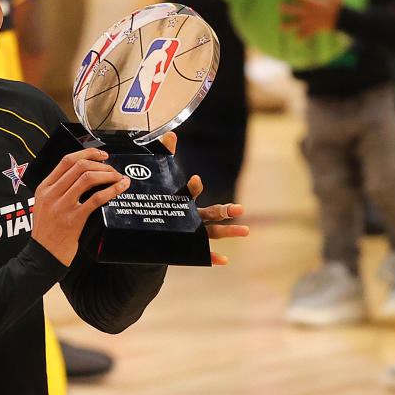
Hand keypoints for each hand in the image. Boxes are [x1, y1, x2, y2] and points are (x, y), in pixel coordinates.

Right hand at [31, 148, 129, 264]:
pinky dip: (112, 190)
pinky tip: (120, 188)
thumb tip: (82, 175)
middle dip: (101, 165)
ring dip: (108, 175)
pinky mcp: (74, 219)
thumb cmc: (48, 231)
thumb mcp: (45, 205)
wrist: (44, 255)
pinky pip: (96, 198)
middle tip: (113, 170)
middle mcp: (52, 194)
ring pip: (88, 178)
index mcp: (44, 187)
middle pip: (80, 166)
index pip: (66, 160)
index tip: (102, 155)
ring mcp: (62, 206)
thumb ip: (58, 189)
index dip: (88, 153)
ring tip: (117, 178)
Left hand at [158, 133, 248, 265]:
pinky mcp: (189, 247)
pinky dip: (213, 257)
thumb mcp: (159, 184)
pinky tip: (224, 261)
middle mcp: (193, 216)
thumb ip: (165, 159)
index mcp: (185, 200)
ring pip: (214, 232)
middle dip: (226, 210)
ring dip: (229, 231)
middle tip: (240, 209)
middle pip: (212, 212)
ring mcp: (193, 232)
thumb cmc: (159, 203)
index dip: (193, 186)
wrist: (149, 231)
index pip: (191, 192)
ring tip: (246, 231)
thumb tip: (170, 133)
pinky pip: (203, 253)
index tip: (194, 179)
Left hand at [279, 0, 343, 39]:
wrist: (342, 19)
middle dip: (285, 8)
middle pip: (292, 10)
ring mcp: (309, 21)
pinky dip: (300, 38)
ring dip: (287, 26)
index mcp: (312, 2)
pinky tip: (295, 40)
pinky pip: (305, 34)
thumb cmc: (339, 5)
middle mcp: (307, 12)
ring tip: (281, 27)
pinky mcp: (313, 29)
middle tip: (279, 7)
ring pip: (295, 24)